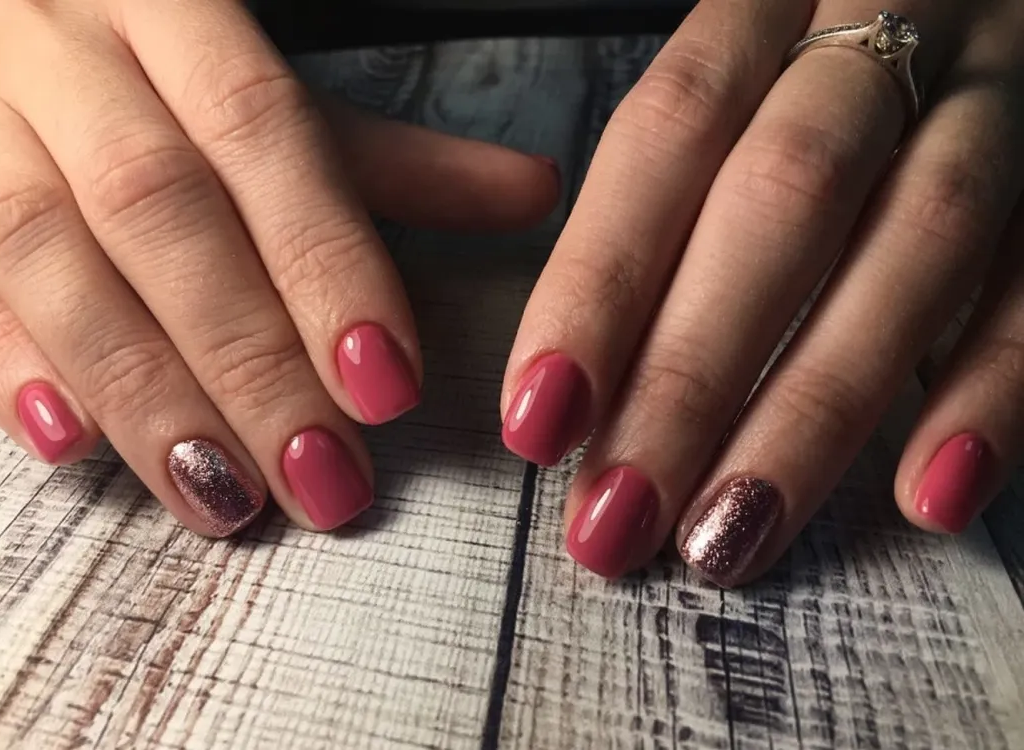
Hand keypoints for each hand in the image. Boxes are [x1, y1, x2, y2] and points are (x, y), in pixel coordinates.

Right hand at [0, 0, 557, 536]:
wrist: (58, 44)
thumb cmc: (192, 88)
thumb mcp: (301, 112)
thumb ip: (406, 164)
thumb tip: (536, 192)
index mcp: (174, 11)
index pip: (261, 133)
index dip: (326, 265)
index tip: (385, 385)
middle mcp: (71, 61)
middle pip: (161, 212)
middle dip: (248, 358)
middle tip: (320, 473)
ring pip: (51, 262)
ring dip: (143, 393)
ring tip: (221, 494)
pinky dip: (12, 374)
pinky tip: (73, 445)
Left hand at [501, 0, 1023, 583]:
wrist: (960, 6)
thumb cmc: (806, 80)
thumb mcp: (735, 90)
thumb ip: (665, 203)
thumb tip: (571, 389)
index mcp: (767, 9)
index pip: (669, 132)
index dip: (600, 280)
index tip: (540, 419)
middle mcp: (886, 37)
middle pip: (785, 196)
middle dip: (692, 372)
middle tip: (618, 514)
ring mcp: (996, 103)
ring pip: (922, 242)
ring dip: (815, 409)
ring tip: (730, 534)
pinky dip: (991, 391)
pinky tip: (927, 495)